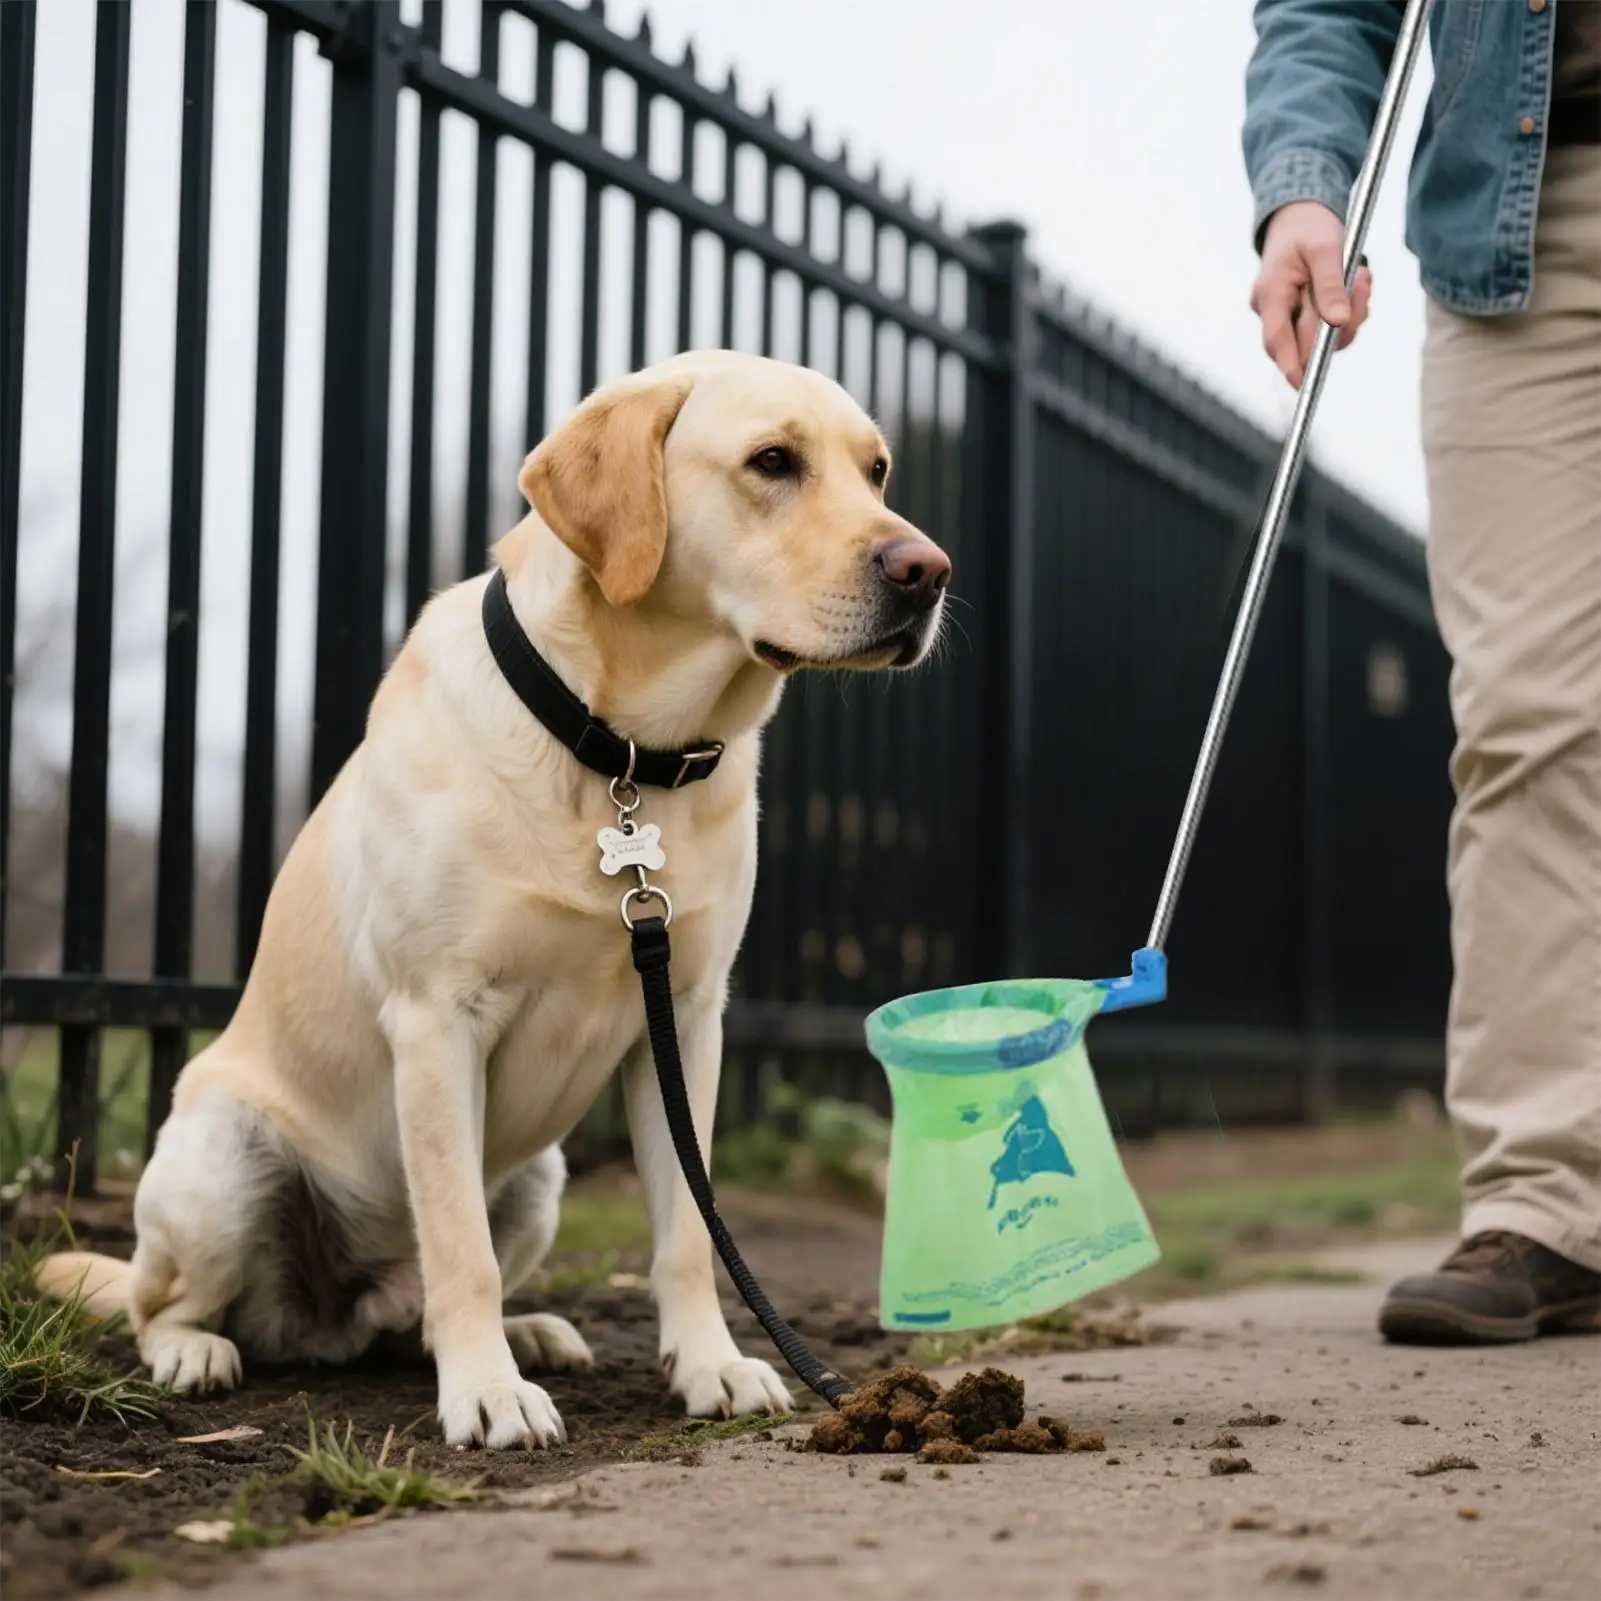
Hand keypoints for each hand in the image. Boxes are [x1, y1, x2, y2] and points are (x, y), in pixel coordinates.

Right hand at [1250, 200, 1372, 388]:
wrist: (1300, 216)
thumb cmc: (1309, 229)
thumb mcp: (1325, 248)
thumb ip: (1331, 286)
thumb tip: (1337, 323)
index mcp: (1270, 293)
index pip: (1277, 339)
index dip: (1291, 364)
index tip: (1304, 384)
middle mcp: (1272, 310)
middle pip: (1303, 343)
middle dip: (1339, 324)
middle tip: (1362, 283)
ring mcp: (1285, 316)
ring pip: (1319, 339)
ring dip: (1349, 316)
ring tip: (1360, 278)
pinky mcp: (1300, 316)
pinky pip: (1326, 329)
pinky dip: (1347, 312)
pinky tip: (1354, 284)